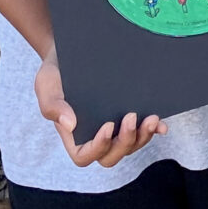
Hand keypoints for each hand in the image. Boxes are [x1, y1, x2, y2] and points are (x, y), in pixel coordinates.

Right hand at [35, 45, 165, 167]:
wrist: (73, 52)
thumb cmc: (57, 72)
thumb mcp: (46, 85)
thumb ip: (52, 106)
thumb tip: (71, 125)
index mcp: (73, 136)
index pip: (85, 156)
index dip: (98, 147)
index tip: (107, 126)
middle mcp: (95, 136)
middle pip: (112, 155)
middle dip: (125, 142)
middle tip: (131, 118)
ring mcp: (115, 128)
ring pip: (130, 146)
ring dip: (142, 137)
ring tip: (151, 118)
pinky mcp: (130, 116)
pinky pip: (144, 130)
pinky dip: (154, 130)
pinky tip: (161, 124)